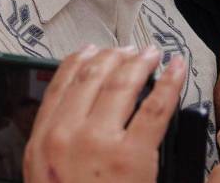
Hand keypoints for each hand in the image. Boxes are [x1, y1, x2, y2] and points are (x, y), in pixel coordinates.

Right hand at [23, 46, 185, 182]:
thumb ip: (53, 147)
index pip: (60, 84)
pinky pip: (156, 107)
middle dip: (114, 57)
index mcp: (41, 142)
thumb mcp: (44, 179)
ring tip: (153, 54)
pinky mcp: (132, 156)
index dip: (80, 60)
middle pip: (92, 77)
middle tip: (129, 50)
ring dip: (140, 62)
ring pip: (122, 84)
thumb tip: (73, 117)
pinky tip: (177, 70)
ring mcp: (99, 143)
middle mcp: (66, 136)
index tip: (92, 51)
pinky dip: (170, 82)